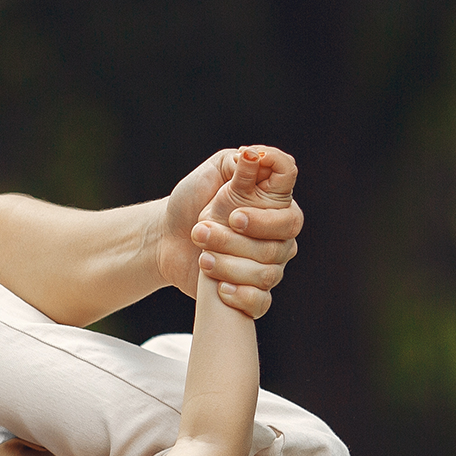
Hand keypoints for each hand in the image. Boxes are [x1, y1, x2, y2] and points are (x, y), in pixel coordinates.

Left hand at [158, 146, 300, 317]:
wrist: (165, 237)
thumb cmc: (191, 202)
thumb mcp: (212, 174)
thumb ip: (237, 164)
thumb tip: (256, 153)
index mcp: (274, 211)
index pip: (291, 217)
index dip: (264, 219)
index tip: (232, 214)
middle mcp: (277, 241)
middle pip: (277, 248)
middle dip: (234, 241)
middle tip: (201, 230)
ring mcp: (266, 268)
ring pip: (265, 275)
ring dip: (228, 264)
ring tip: (201, 254)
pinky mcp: (250, 293)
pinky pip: (260, 302)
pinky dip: (240, 296)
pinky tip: (219, 287)